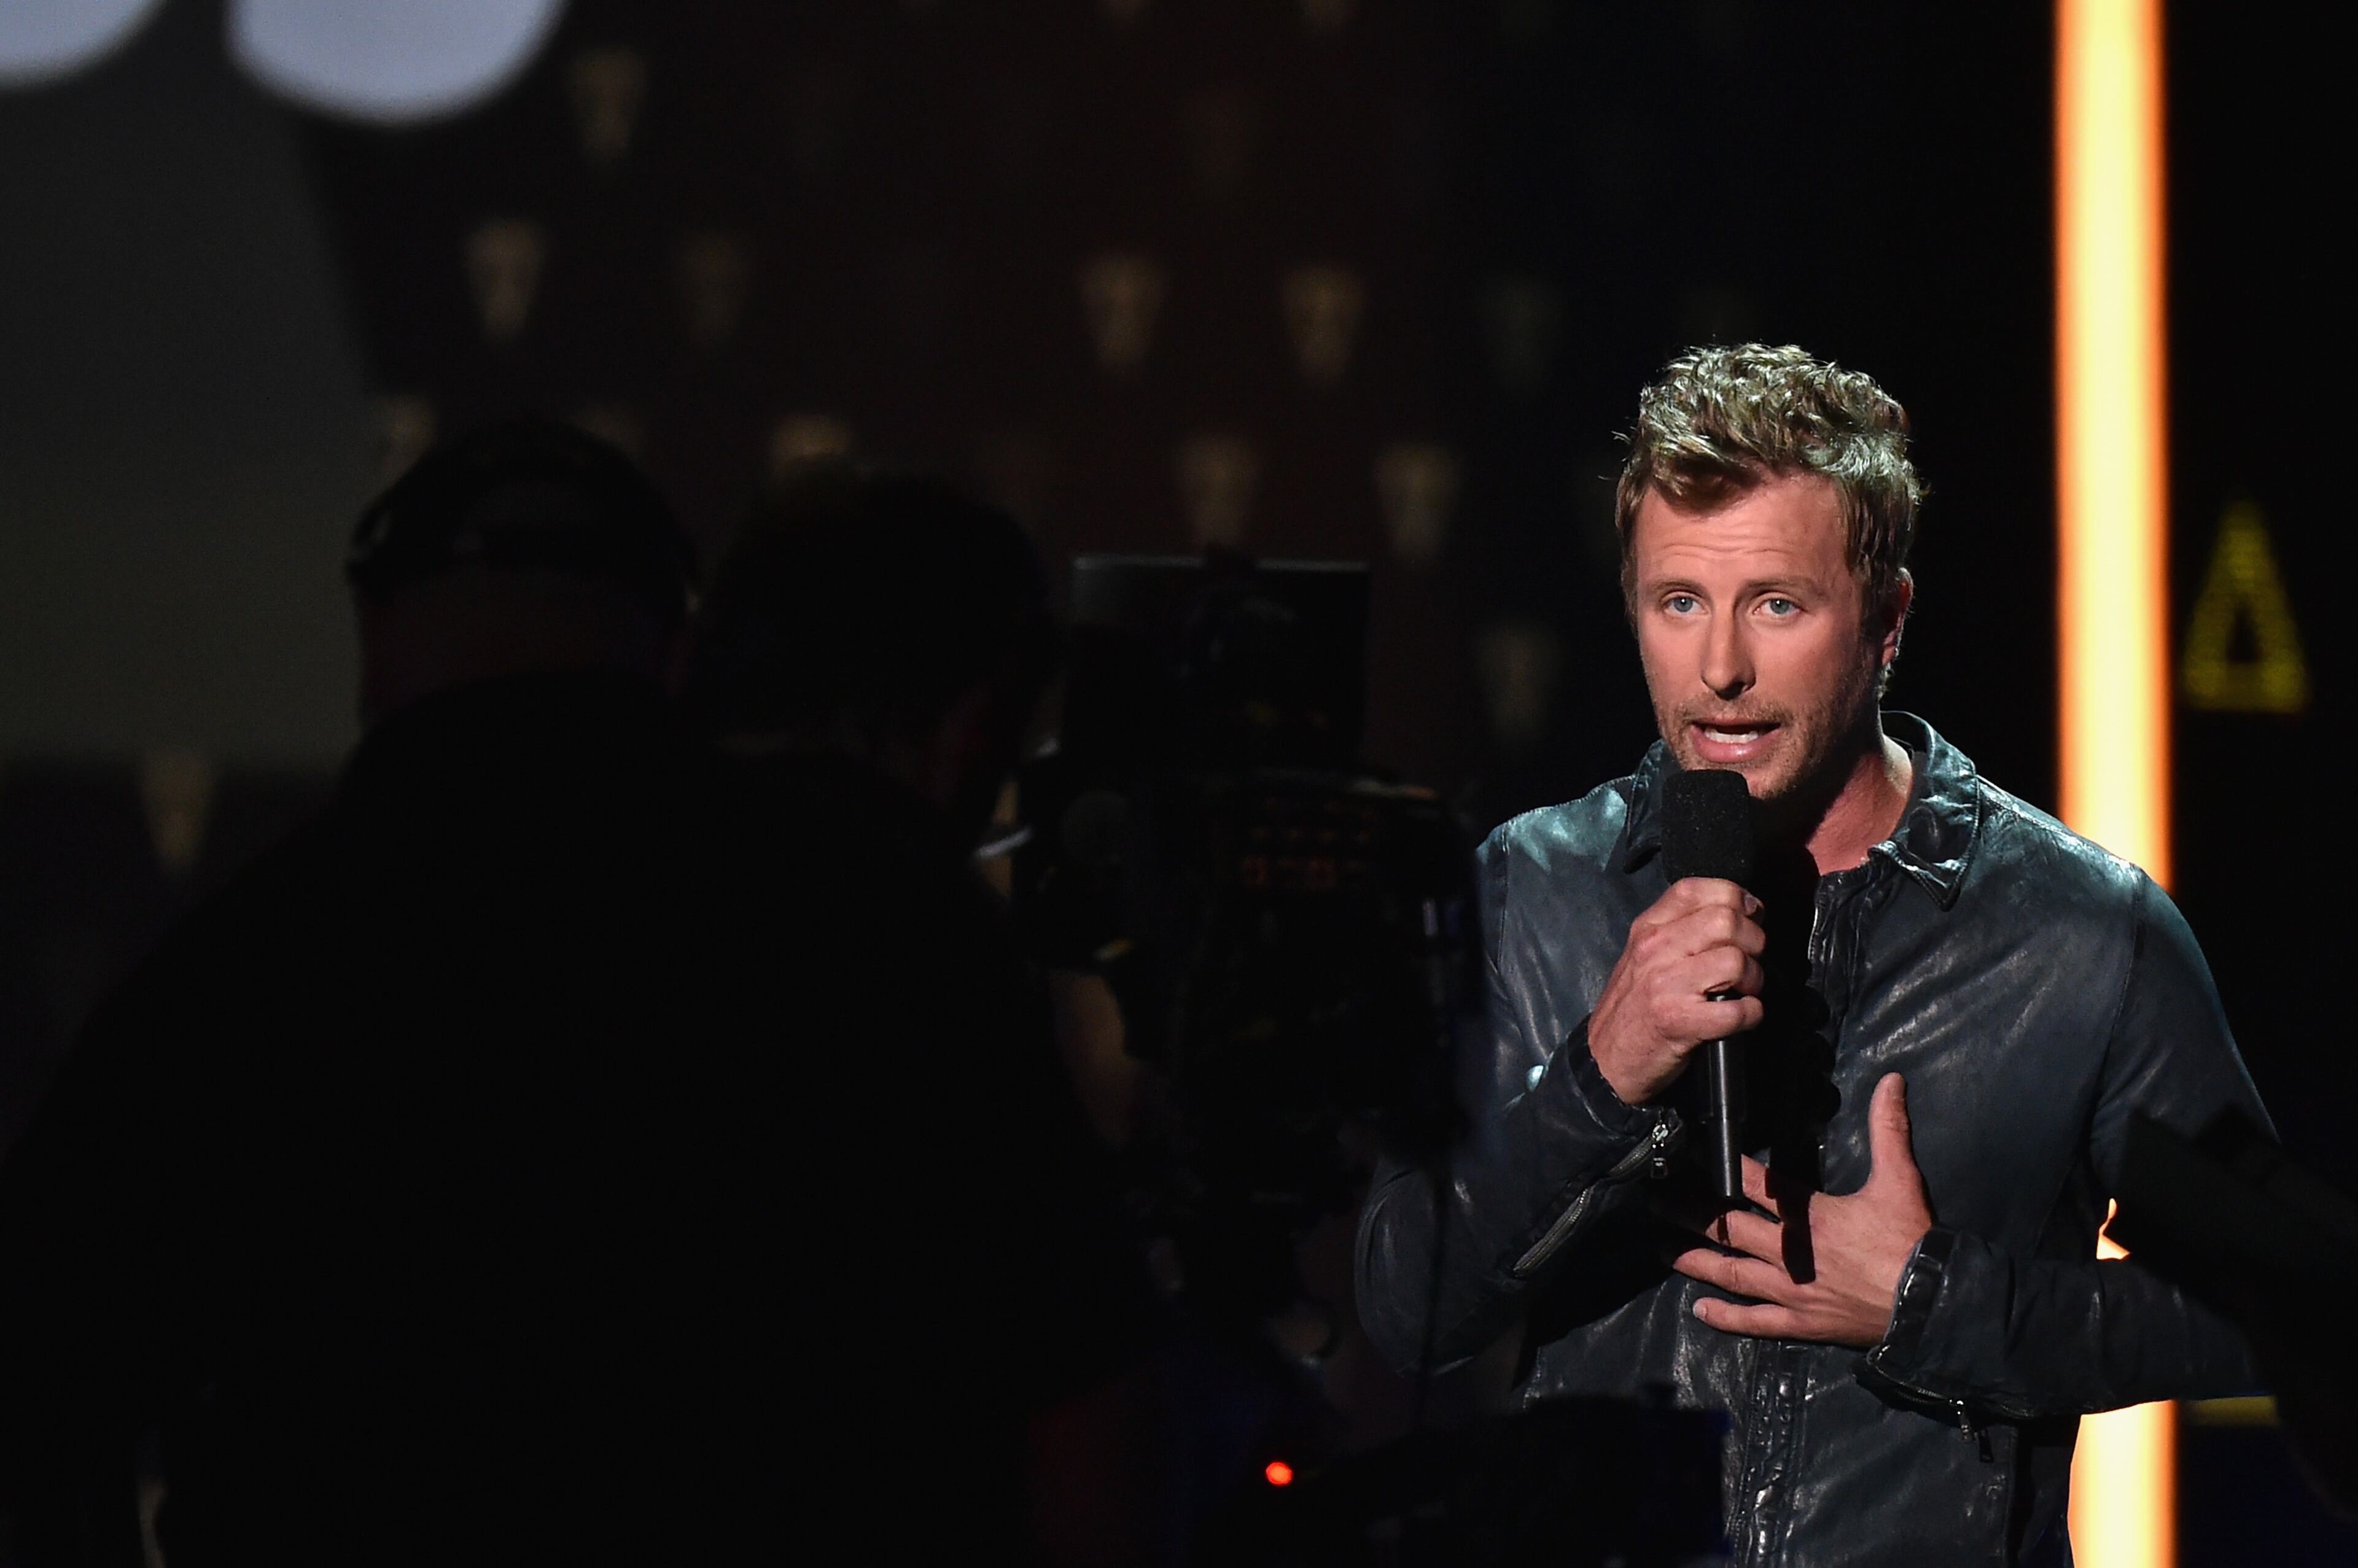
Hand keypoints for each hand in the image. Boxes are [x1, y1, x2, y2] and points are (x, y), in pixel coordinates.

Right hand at [1588, 877, 1765, 1105]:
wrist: (1605, 1060)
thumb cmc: (1632, 1007)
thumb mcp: (1643, 954)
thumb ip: (1680, 928)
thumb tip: (1739, 912)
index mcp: (1648, 928)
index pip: (1699, 890)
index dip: (1736, 898)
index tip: (1748, 917)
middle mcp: (1655, 949)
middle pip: (1728, 921)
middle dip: (1754, 942)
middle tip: (1748, 962)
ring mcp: (1666, 985)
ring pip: (1737, 961)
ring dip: (1754, 980)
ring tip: (1743, 992)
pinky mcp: (1680, 1022)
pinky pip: (1739, 1009)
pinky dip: (1751, 1014)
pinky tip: (1741, 1017)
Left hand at [1669, 1073, 1933, 1347]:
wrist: (1933, 1304)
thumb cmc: (1913, 1240)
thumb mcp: (1902, 1179)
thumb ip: (1890, 1128)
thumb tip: (1891, 1080)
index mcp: (1809, 1216)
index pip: (1755, 1185)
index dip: (1722, 1168)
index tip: (1691, 1155)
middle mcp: (1790, 1253)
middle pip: (1729, 1229)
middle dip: (1690, 1213)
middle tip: (1656, 1202)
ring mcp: (1792, 1292)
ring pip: (1731, 1274)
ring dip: (1695, 1261)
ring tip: (1663, 1248)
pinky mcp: (1801, 1323)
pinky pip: (1755, 1322)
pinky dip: (1726, 1318)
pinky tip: (1700, 1310)